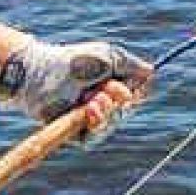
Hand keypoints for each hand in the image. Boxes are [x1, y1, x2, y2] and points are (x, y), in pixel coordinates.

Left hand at [0, 39, 152, 122]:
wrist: (42, 74)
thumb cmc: (73, 61)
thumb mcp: (108, 57)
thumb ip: (131, 65)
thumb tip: (153, 72)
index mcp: (111, 84)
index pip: (135, 95)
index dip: (136, 93)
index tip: (132, 86)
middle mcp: (102, 102)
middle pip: (125, 111)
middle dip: (117, 101)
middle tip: (104, 90)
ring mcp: (88, 118)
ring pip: (111, 125)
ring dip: (105, 112)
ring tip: (91, 101)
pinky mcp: (75, 132)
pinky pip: (94, 138)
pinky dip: (94, 125)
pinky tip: (86, 112)